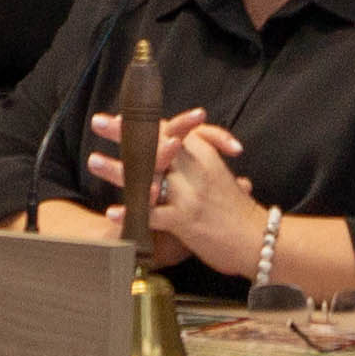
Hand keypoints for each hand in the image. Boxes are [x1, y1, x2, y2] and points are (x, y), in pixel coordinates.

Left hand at [80, 105, 256, 269]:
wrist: (260, 239)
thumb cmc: (239, 211)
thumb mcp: (221, 176)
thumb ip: (198, 161)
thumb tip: (176, 148)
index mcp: (204, 155)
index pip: (170, 130)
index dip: (144, 123)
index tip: (123, 116)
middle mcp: (195, 170)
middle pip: (153, 146)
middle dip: (124, 134)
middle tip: (99, 122)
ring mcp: (189, 195)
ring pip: (147, 178)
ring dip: (117, 170)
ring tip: (94, 161)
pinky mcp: (185, 221)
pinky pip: (152, 215)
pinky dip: (131, 214)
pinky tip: (113, 213)